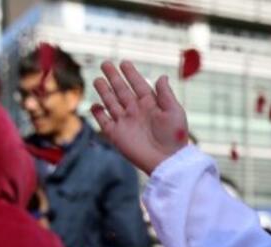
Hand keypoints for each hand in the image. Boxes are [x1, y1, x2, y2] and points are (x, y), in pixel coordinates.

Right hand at [91, 60, 188, 174]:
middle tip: (106, 63)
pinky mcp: (116, 135)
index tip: (124, 62)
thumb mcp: (174, 112)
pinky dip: (98, 114)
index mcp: (151, 105)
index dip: (131, 74)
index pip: (138, 85)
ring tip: (98, 80)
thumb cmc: (175, 137)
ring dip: (104, 91)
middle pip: (121, 90)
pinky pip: (104, 122)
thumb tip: (162, 76)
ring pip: (111, 103)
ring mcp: (125, 123)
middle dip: (113, 77)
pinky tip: (95, 105)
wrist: (167, 161)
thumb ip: (166, 94)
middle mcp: (136, 112)